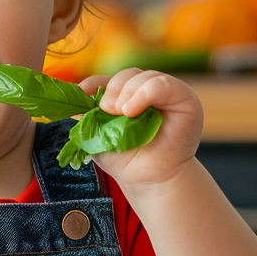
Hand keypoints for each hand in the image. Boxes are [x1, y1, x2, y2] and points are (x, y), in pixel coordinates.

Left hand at [79, 68, 202, 188]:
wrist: (150, 180)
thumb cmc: (126, 159)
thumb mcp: (99, 135)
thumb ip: (87, 116)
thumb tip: (71, 98)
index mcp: (128, 95)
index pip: (110, 79)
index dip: (95, 82)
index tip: (83, 92)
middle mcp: (148, 90)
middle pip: (127, 75)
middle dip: (112, 89)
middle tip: (107, 110)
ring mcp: (167, 92)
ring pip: (144, 76)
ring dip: (127, 92)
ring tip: (122, 114)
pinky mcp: (185, 98)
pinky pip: (162, 85)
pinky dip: (144, 94)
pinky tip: (132, 110)